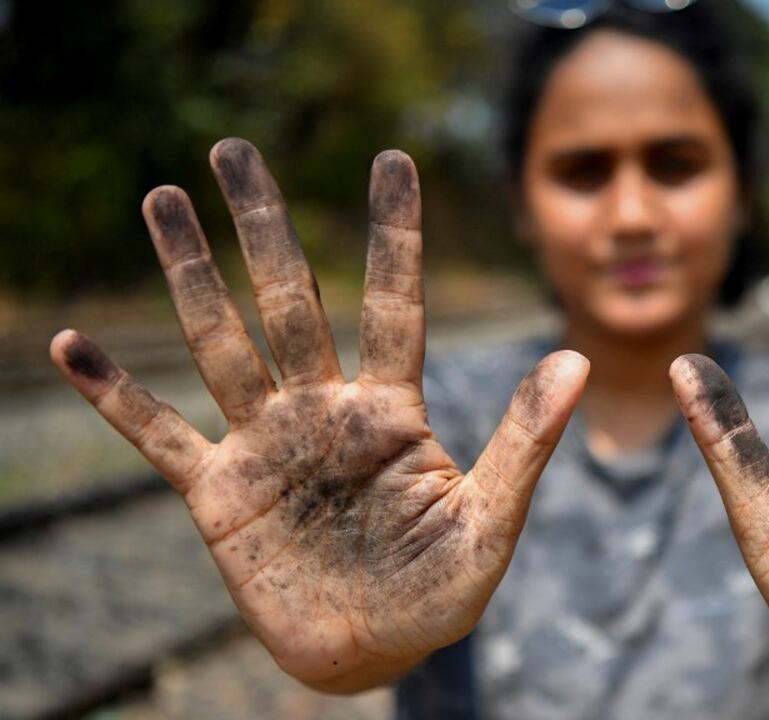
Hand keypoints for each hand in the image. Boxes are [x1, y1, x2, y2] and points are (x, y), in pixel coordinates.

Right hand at [50, 139, 588, 690]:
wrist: (376, 652)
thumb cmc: (442, 590)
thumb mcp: (491, 518)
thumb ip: (525, 440)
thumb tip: (577, 360)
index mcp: (391, 411)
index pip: (393, 303)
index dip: (394, 233)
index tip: (394, 160)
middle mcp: (323, 410)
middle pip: (288, 299)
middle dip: (263, 226)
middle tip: (233, 148)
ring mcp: (267, 445)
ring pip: (221, 342)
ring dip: (188, 275)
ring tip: (162, 200)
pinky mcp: (219, 493)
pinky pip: (156, 434)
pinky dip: (114, 394)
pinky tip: (72, 344)